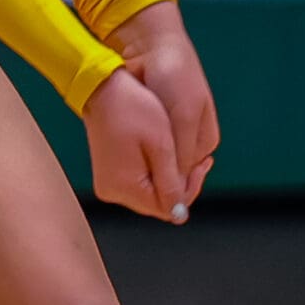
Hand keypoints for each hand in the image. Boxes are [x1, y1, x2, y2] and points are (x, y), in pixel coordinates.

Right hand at [82, 67, 188, 222]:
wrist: (102, 88)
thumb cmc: (132, 109)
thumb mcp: (161, 145)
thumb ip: (171, 183)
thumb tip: (179, 216)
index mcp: (125, 187)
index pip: (168, 208)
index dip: (189, 189)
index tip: (202, 165)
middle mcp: (112, 191)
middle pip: (158, 202)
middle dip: (178, 183)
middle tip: (195, 158)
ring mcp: (108, 183)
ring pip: (149, 192)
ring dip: (166, 177)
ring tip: (175, 150)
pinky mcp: (108, 174)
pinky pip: (137, 182)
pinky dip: (152, 171)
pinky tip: (160, 152)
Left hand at [105, 1, 219, 210]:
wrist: (148, 44)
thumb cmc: (173, 77)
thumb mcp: (182, 117)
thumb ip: (182, 154)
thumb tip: (178, 194)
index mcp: (205, 141)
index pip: (189, 178)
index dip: (171, 186)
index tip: (149, 186)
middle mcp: (189, 141)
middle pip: (172, 173)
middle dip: (156, 174)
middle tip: (133, 171)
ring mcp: (168, 133)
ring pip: (155, 163)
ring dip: (143, 162)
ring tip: (127, 156)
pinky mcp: (149, 125)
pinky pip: (142, 148)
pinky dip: (134, 149)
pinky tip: (123, 146)